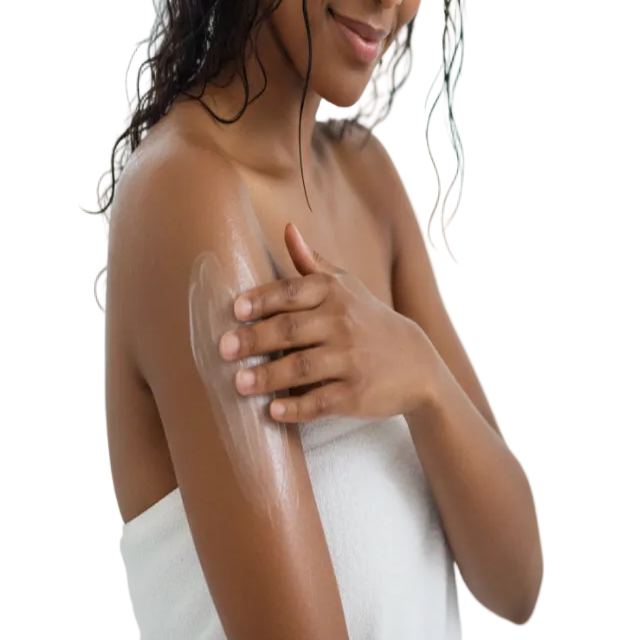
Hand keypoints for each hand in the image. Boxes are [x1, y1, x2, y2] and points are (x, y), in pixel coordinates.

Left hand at [218, 222, 436, 422]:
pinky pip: (321, 401)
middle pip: (291, 330)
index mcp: (335, 294)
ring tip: (239, 383)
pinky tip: (272, 411)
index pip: (292, 293)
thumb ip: (311, 262)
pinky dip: (296, 408)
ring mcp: (351, 360)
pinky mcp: (356, 394)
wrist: (415, 362)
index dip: (262, 300)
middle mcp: (343, 323)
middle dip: (255, 340)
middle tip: (224, 349)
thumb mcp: (345, 285)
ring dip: (268, 377)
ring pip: (302, 367)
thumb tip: (287, 228)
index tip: (235, 310)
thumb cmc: (368, 318)